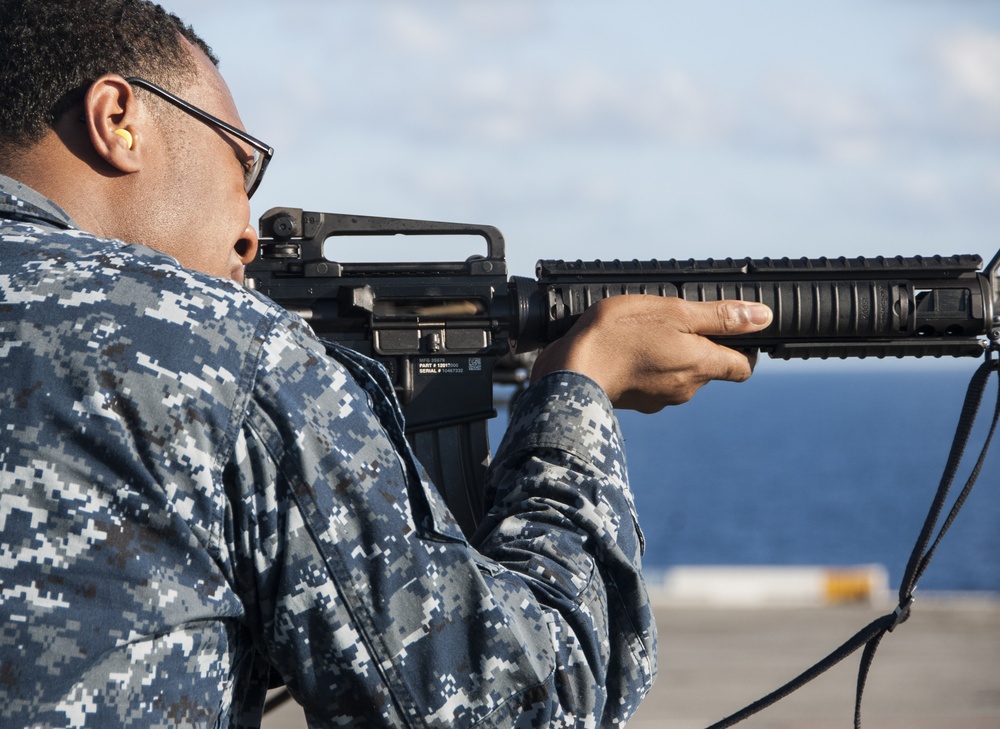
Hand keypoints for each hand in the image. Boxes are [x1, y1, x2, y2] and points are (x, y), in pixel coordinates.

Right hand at [530, 295, 772, 412]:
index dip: (743, 348)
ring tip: (645, 332)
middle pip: (708, 368)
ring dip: (670, 355)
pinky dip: (646, 367)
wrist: (571, 371)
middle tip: (675, 320)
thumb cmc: (620, 336)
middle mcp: (687, 389)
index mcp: (702, 366)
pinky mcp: (636, 402)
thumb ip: (719, 317)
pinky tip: (627, 350)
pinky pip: (652, 383)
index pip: (743, 367)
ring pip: (679, 375)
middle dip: (698, 346)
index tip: (732, 331)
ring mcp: (660, 399)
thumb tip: (763, 318)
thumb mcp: (674, 312)